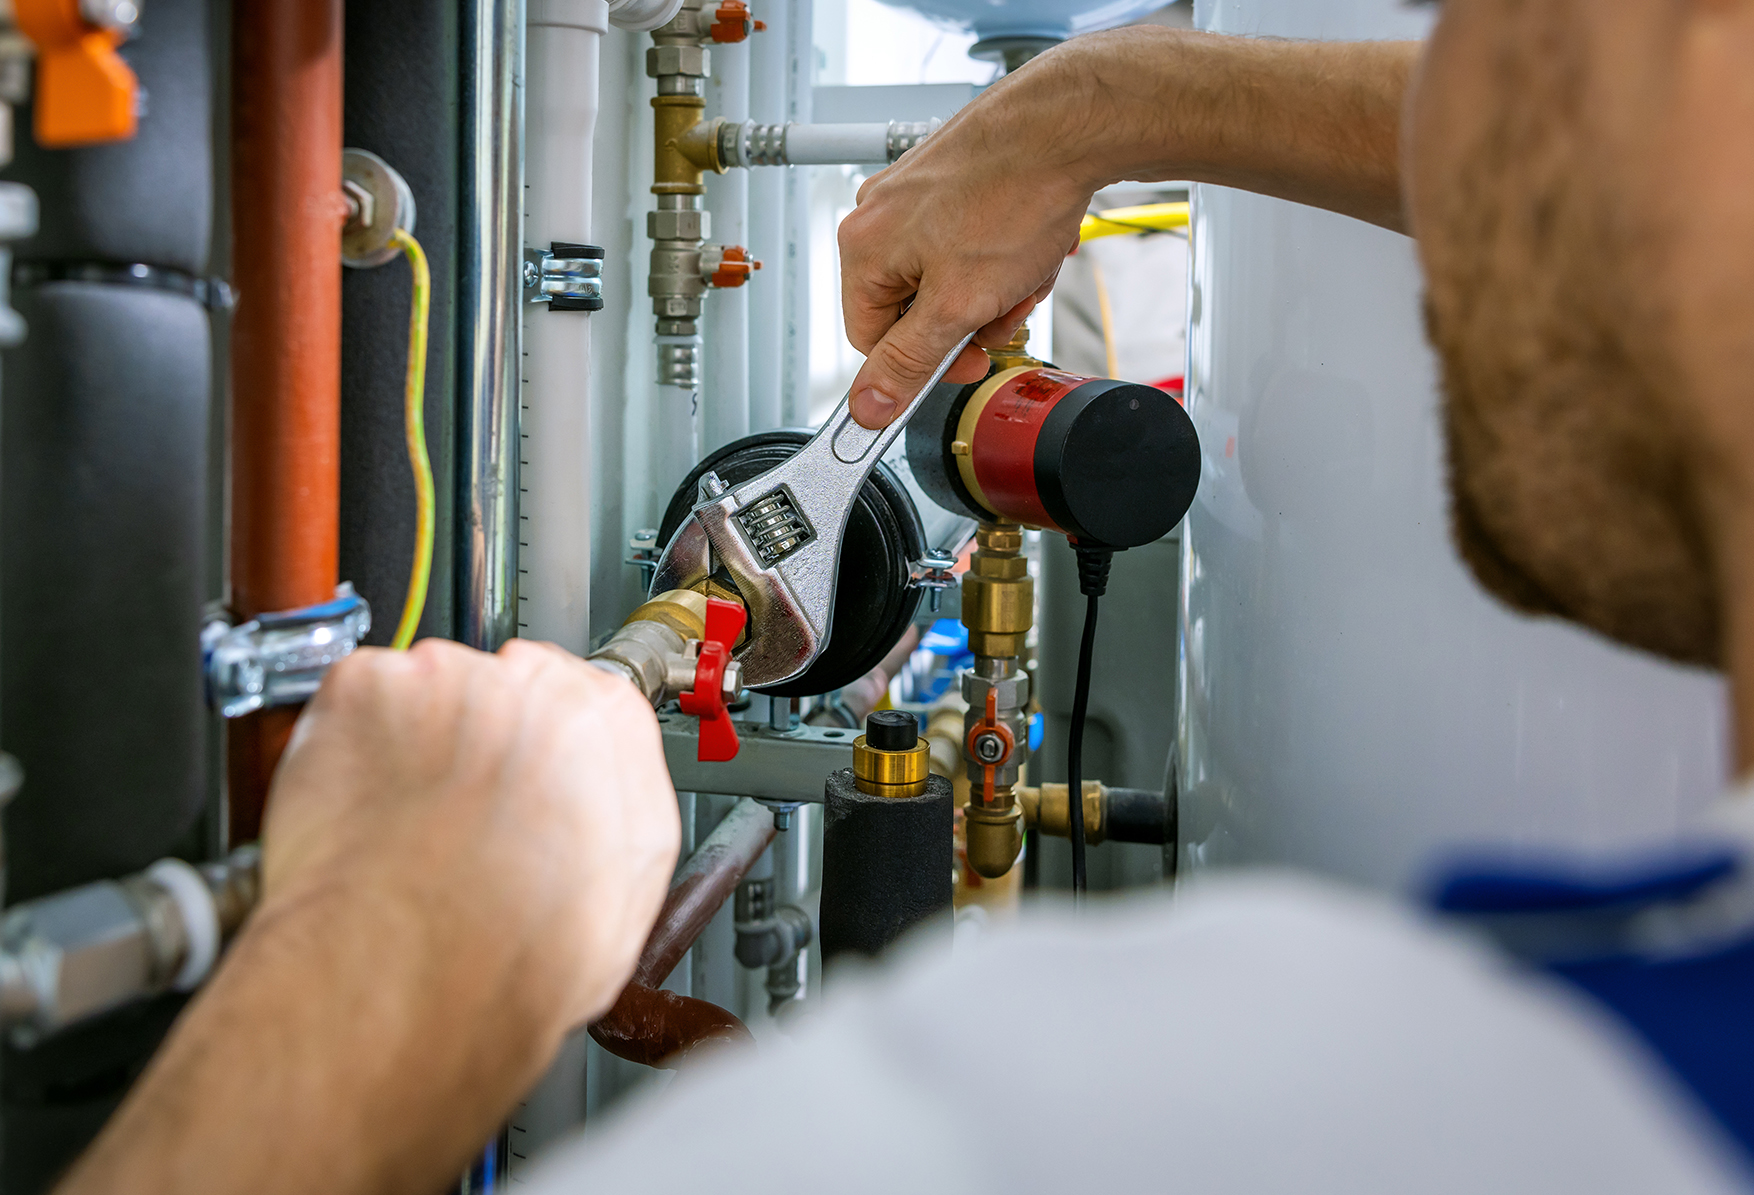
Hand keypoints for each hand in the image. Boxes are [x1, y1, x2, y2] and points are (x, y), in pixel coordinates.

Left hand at [57, 640, 680, 1194]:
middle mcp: (535, 686)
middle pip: (499, 688)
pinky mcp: (367, 691)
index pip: (578, 698)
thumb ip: (619, 814)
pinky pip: (353, 705)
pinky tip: (362, 812)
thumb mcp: (630, 894)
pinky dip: (345, 747)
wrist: (419, 975)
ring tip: (404, 828)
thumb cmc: (519, 952)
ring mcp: (449, 679)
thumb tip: (599, 807)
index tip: (520, 779)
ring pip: (423, 695)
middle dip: (474, 741)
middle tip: (454, 815)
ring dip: (409, 745)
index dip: (540, 749)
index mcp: (609, 726)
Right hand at [837, 28, 1420, 429]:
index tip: (966, 362)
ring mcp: (919, 197)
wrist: (1067, 124)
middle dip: (971, 316)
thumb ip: (908, 363)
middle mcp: (881, 217)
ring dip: (996, 289)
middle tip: (1005, 304)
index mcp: (862, 248)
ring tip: (1025, 266)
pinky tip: (1032, 243)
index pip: (871, 340)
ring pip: (953, 279)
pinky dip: (1008, 256)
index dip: (925, 362)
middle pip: (917, 309)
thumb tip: (869, 406)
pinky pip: (975, 246)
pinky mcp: (957, 184)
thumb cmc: (1012, 192)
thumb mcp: (957, 303)